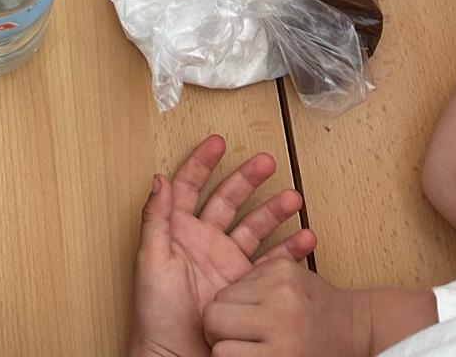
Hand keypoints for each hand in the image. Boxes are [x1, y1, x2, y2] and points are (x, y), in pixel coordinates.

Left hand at [129, 135, 315, 356]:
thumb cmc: (155, 313)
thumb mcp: (151, 261)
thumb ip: (156, 219)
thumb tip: (158, 178)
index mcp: (179, 231)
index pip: (190, 186)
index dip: (202, 162)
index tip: (218, 142)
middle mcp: (204, 243)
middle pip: (228, 200)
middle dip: (247, 179)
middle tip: (267, 161)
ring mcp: (226, 265)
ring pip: (254, 228)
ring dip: (274, 211)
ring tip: (295, 198)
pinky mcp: (244, 288)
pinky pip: (270, 264)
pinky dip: (289, 251)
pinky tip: (305, 239)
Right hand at [204, 260, 362, 356]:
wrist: (356, 327)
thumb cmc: (321, 356)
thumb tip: (220, 355)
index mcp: (282, 353)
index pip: (222, 352)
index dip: (222, 354)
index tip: (231, 354)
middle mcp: (280, 318)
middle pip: (214, 316)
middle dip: (217, 328)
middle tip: (231, 336)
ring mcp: (280, 287)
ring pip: (224, 293)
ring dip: (230, 307)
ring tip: (248, 320)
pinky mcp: (281, 267)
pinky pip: (242, 279)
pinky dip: (246, 291)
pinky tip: (260, 303)